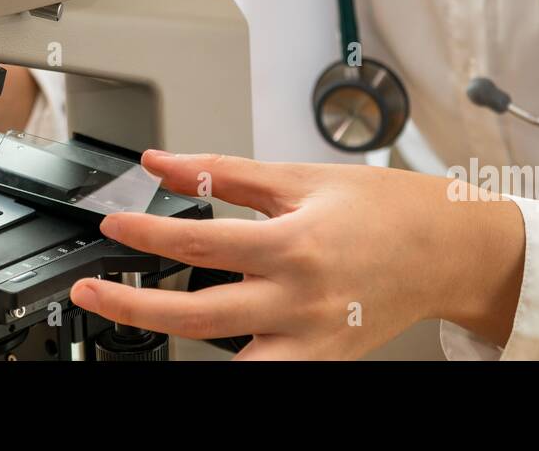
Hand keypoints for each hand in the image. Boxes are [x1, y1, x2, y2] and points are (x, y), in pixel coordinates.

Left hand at [69, 151, 525, 359]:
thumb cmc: (384, 209)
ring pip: (228, 361)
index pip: (199, 244)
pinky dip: (234, 363)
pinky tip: (200, 346)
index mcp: (294, 245)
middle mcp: (299, 300)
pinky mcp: (321, 362)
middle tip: (91, 293)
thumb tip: (164, 164)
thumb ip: (225, 174)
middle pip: (195, 317)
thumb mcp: (301, 177)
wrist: (447, 248)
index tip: (111, 227)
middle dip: (132, 308)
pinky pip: (265, 374)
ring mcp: (310, 341)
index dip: (144, 236)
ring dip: (174, 346)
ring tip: (134, 322)